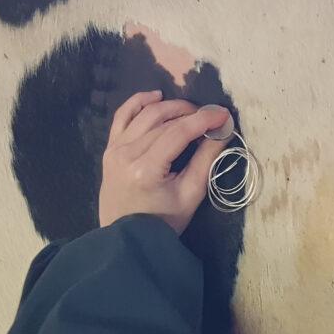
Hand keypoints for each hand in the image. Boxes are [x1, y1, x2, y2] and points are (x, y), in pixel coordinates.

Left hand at [98, 90, 230, 233]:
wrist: (128, 237)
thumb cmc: (163, 221)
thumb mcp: (191, 195)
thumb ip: (206, 161)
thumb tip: (222, 132)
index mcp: (146, 169)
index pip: (177, 133)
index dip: (203, 120)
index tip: (223, 114)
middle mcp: (126, 153)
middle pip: (161, 120)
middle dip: (190, 113)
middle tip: (211, 116)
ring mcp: (114, 149)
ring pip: (144, 114)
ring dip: (170, 106)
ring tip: (190, 110)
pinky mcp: (110, 148)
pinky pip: (123, 116)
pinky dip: (139, 102)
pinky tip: (155, 96)